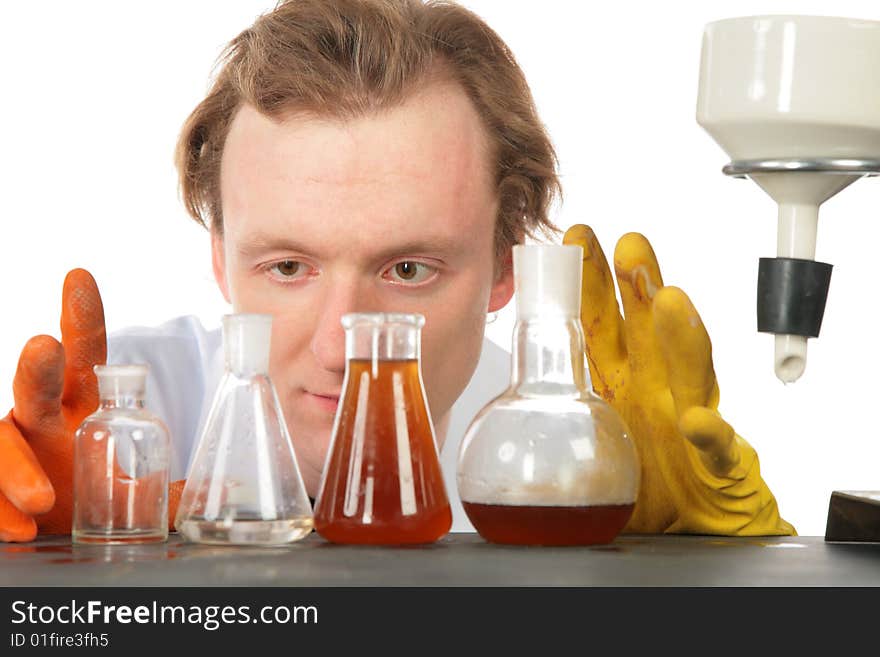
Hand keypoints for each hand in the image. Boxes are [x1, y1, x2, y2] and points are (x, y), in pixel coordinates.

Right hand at [0, 269, 183, 541]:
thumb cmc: (96, 489)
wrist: (61, 529)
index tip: (80, 276)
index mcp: (84, 403)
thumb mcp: (141, 486)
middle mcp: (46, 418)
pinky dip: (2, 512)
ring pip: (4, 441)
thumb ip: (173, 485)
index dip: (82, 315)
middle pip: (35, 382)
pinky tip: (23, 527)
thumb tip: (229, 484)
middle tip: (44, 346)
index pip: (85, 352)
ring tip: (43, 498)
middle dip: (37, 363)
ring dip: (18, 468)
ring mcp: (19, 449)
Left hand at [563, 226, 794, 534]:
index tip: (574, 239)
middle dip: (638, 284)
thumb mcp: (585, 441)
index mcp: (618, 383)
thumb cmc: (642, 483)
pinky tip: (698, 422)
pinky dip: (710, 435)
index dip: (589, 283)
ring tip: (670, 302)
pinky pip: (715, 450)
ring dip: (680, 336)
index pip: (601, 325)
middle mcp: (654, 392)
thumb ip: (551, 414)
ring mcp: (687, 424)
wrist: (695, 532)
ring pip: (688, 372)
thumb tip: (497, 390)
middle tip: (628, 246)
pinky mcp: (717, 467)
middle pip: (647, 330)